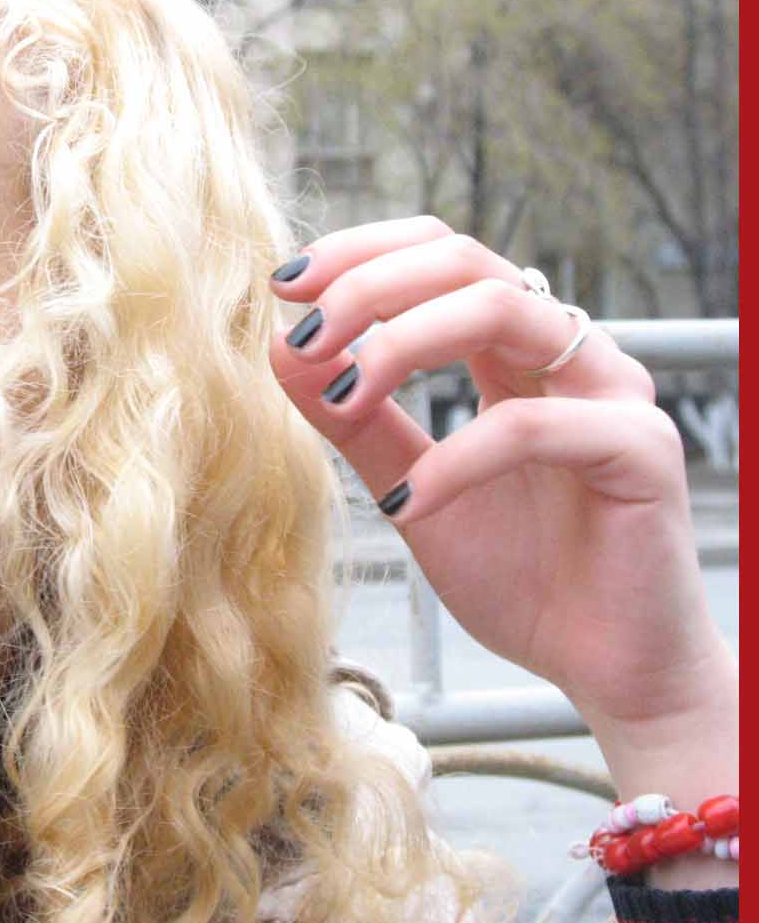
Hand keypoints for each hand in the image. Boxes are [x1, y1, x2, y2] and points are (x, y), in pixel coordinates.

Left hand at [266, 216, 729, 730]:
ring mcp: (611, 392)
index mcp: (514, 351)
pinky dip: (455, 459)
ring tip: (343, 395)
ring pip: (502, 309)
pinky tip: (409, 503)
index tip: (285, 284)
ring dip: (402, 342)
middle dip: (369, 284)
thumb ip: (356, 422)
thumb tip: (282, 347)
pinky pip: (531, 426)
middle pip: (464, 261)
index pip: (439, 255)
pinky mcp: (641, 450)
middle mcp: (567, 353)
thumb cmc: (522, 576)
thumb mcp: (410, 487)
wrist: (607, 669)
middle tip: (304, 332)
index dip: (361, 253)